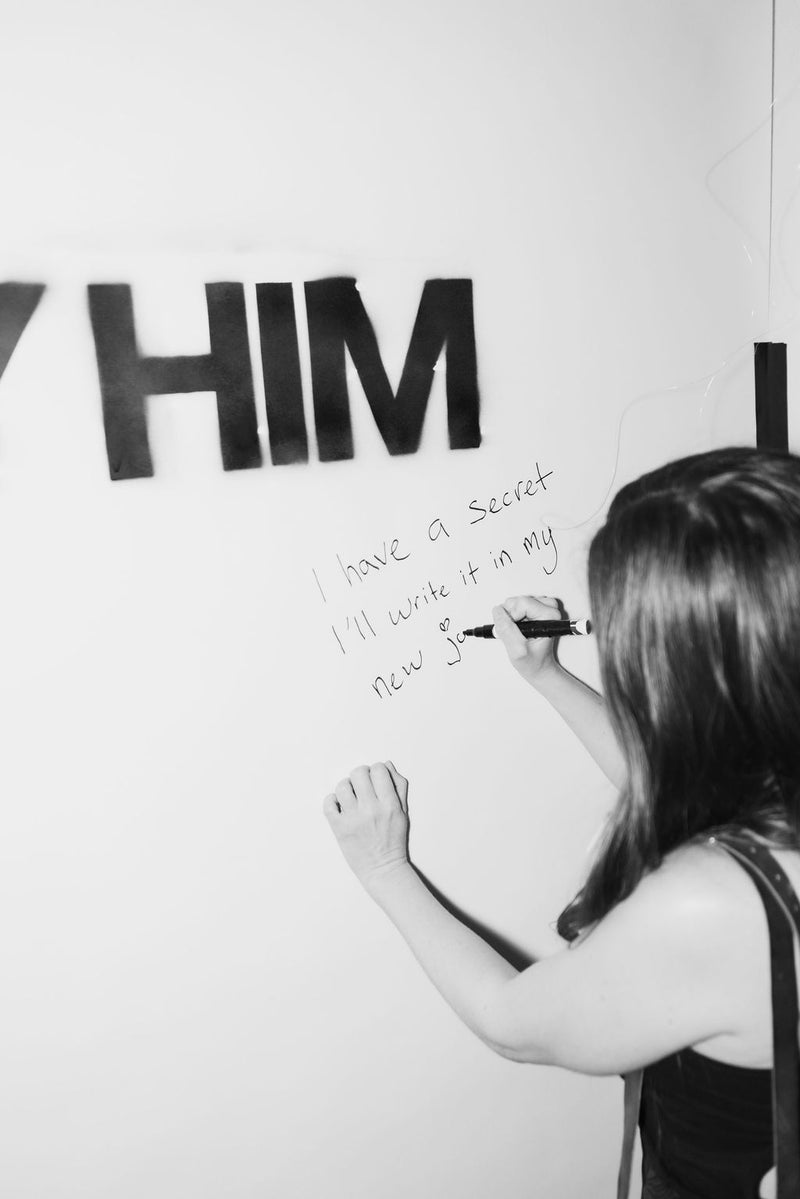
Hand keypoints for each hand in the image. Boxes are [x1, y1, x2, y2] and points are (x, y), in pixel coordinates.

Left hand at [324, 762, 409, 894]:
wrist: (383, 869)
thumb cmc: (394, 840)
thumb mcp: (403, 812)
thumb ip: (398, 787)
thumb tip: (386, 765)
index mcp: (390, 804)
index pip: (379, 770)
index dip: (376, 771)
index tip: (375, 779)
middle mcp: (371, 809)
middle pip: (358, 773)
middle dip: (360, 775)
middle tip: (361, 786)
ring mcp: (354, 819)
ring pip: (342, 786)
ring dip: (346, 787)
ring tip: (351, 797)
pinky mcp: (339, 828)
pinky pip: (328, 803)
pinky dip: (332, 800)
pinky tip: (340, 806)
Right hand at [491, 595, 563, 688]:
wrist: (538, 667)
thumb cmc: (533, 661)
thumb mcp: (517, 650)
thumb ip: (507, 630)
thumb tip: (498, 611)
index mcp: (550, 616)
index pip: (522, 603)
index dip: (512, 617)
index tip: (514, 631)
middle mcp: (549, 609)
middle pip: (518, 600)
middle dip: (510, 616)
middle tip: (515, 633)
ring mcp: (542, 607)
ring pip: (515, 601)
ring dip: (510, 617)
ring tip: (517, 632)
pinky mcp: (535, 608)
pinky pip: (516, 605)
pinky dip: (512, 616)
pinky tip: (518, 627)